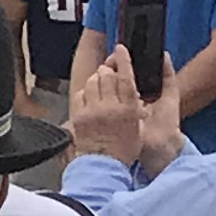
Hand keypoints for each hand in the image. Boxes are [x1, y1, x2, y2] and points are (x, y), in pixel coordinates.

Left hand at [67, 50, 183, 176]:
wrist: (103, 166)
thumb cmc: (123, 151)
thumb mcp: (137, 128)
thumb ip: (134, 107)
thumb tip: (131, 95)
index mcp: (127, 109)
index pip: (125, 77)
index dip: (123, 60)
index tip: (121, 49)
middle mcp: (109, 107)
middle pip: (106, 75)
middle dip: (108, 70)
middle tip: (109, 72)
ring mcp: (91, 110)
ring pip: (92, 82)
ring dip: (96, 79)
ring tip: (100, 86)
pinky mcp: (78, 115)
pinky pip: (80, 94)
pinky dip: (85, 92)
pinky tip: (90, 97)